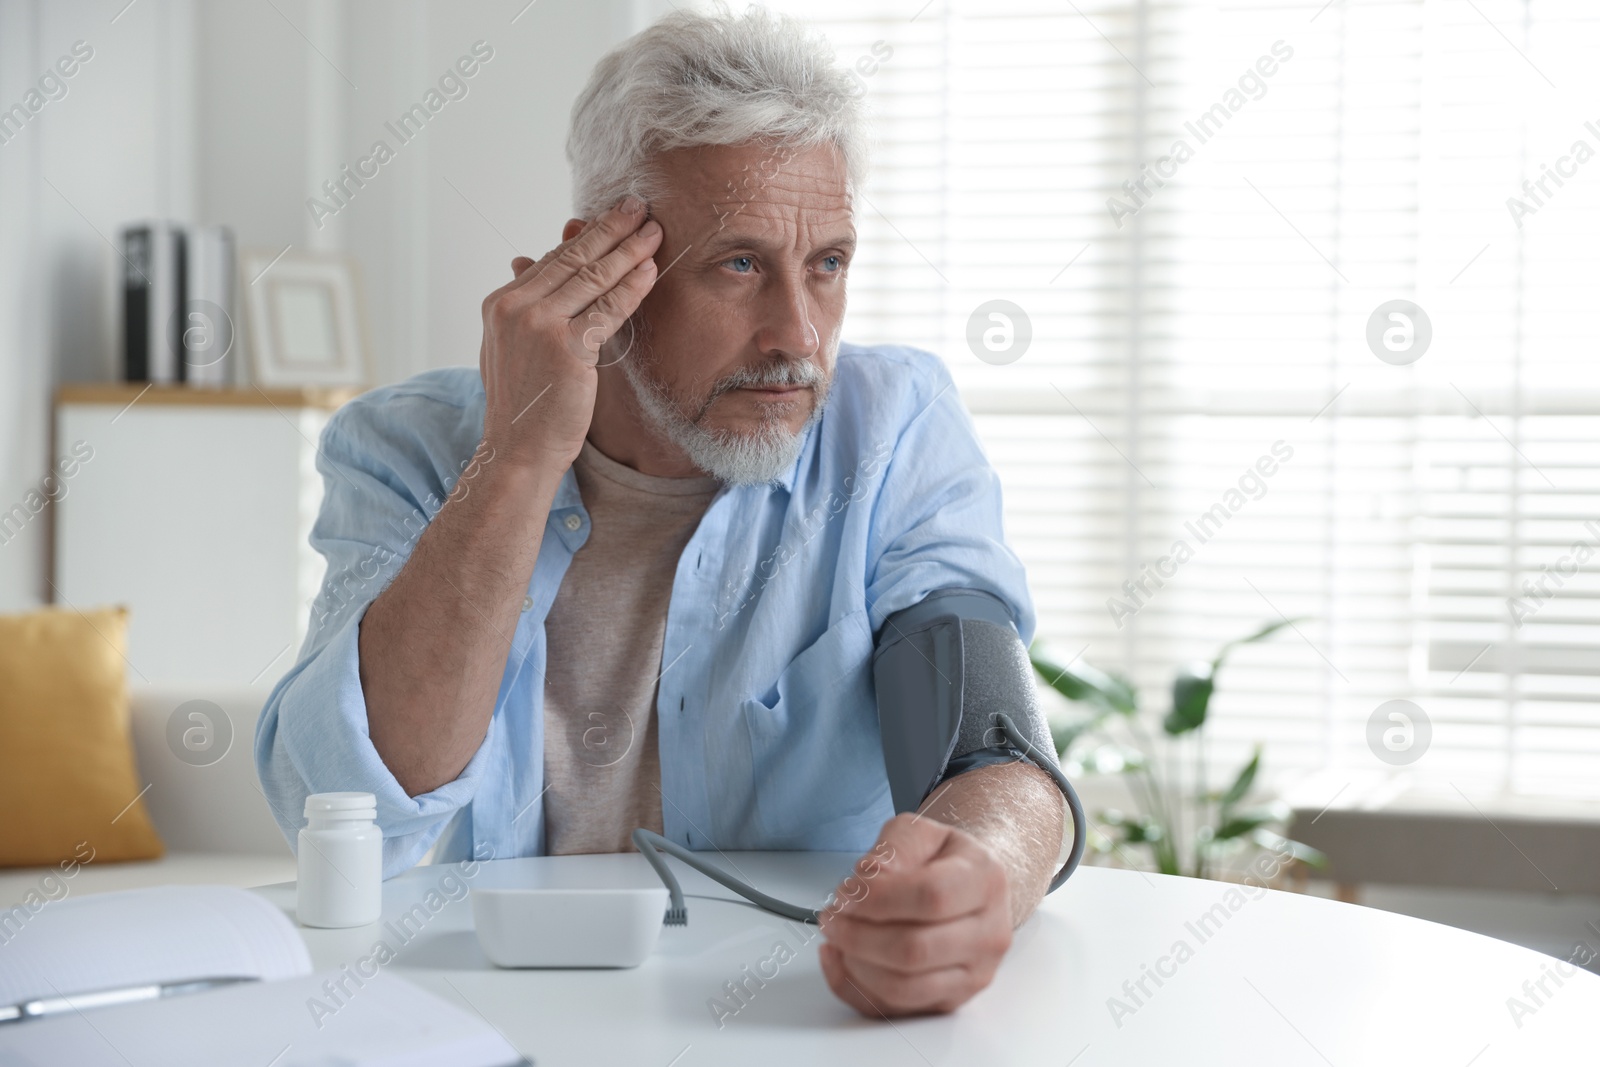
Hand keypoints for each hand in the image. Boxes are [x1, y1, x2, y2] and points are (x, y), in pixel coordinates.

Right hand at [477, 196, 661, 471]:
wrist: (517, 449)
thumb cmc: (524, 405)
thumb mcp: (515, 349)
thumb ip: (528, 310)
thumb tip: (532, 262)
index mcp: (500, 303)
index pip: (552, 261)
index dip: (585, 237)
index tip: (611, 218)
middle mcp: (514, 307)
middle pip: (573, 259)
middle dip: (610, 230)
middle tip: (639, 206)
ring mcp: (538, 325)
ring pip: (592, 278)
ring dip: (628, 250)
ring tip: (654, 230)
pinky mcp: (566, 347)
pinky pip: (608, 308)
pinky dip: (632, 287)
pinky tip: (651, 270)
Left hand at [817, 813, 1013, 1016]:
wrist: (971, 887)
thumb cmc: (941, 860)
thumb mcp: (919, 831)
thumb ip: (894, 848)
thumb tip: (868, 883)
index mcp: (985, 881)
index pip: (931, 897)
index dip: (878, 898)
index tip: (846, 892)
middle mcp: (988, 934)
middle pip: (914, 950)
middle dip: (857, 934)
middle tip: (832, 915)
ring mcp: (973, 974)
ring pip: (902, 988)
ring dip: (854, 963)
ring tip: (836, 935)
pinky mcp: (950, 1001)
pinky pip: (892, 1009)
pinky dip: (853, 987)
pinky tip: (840, 958)